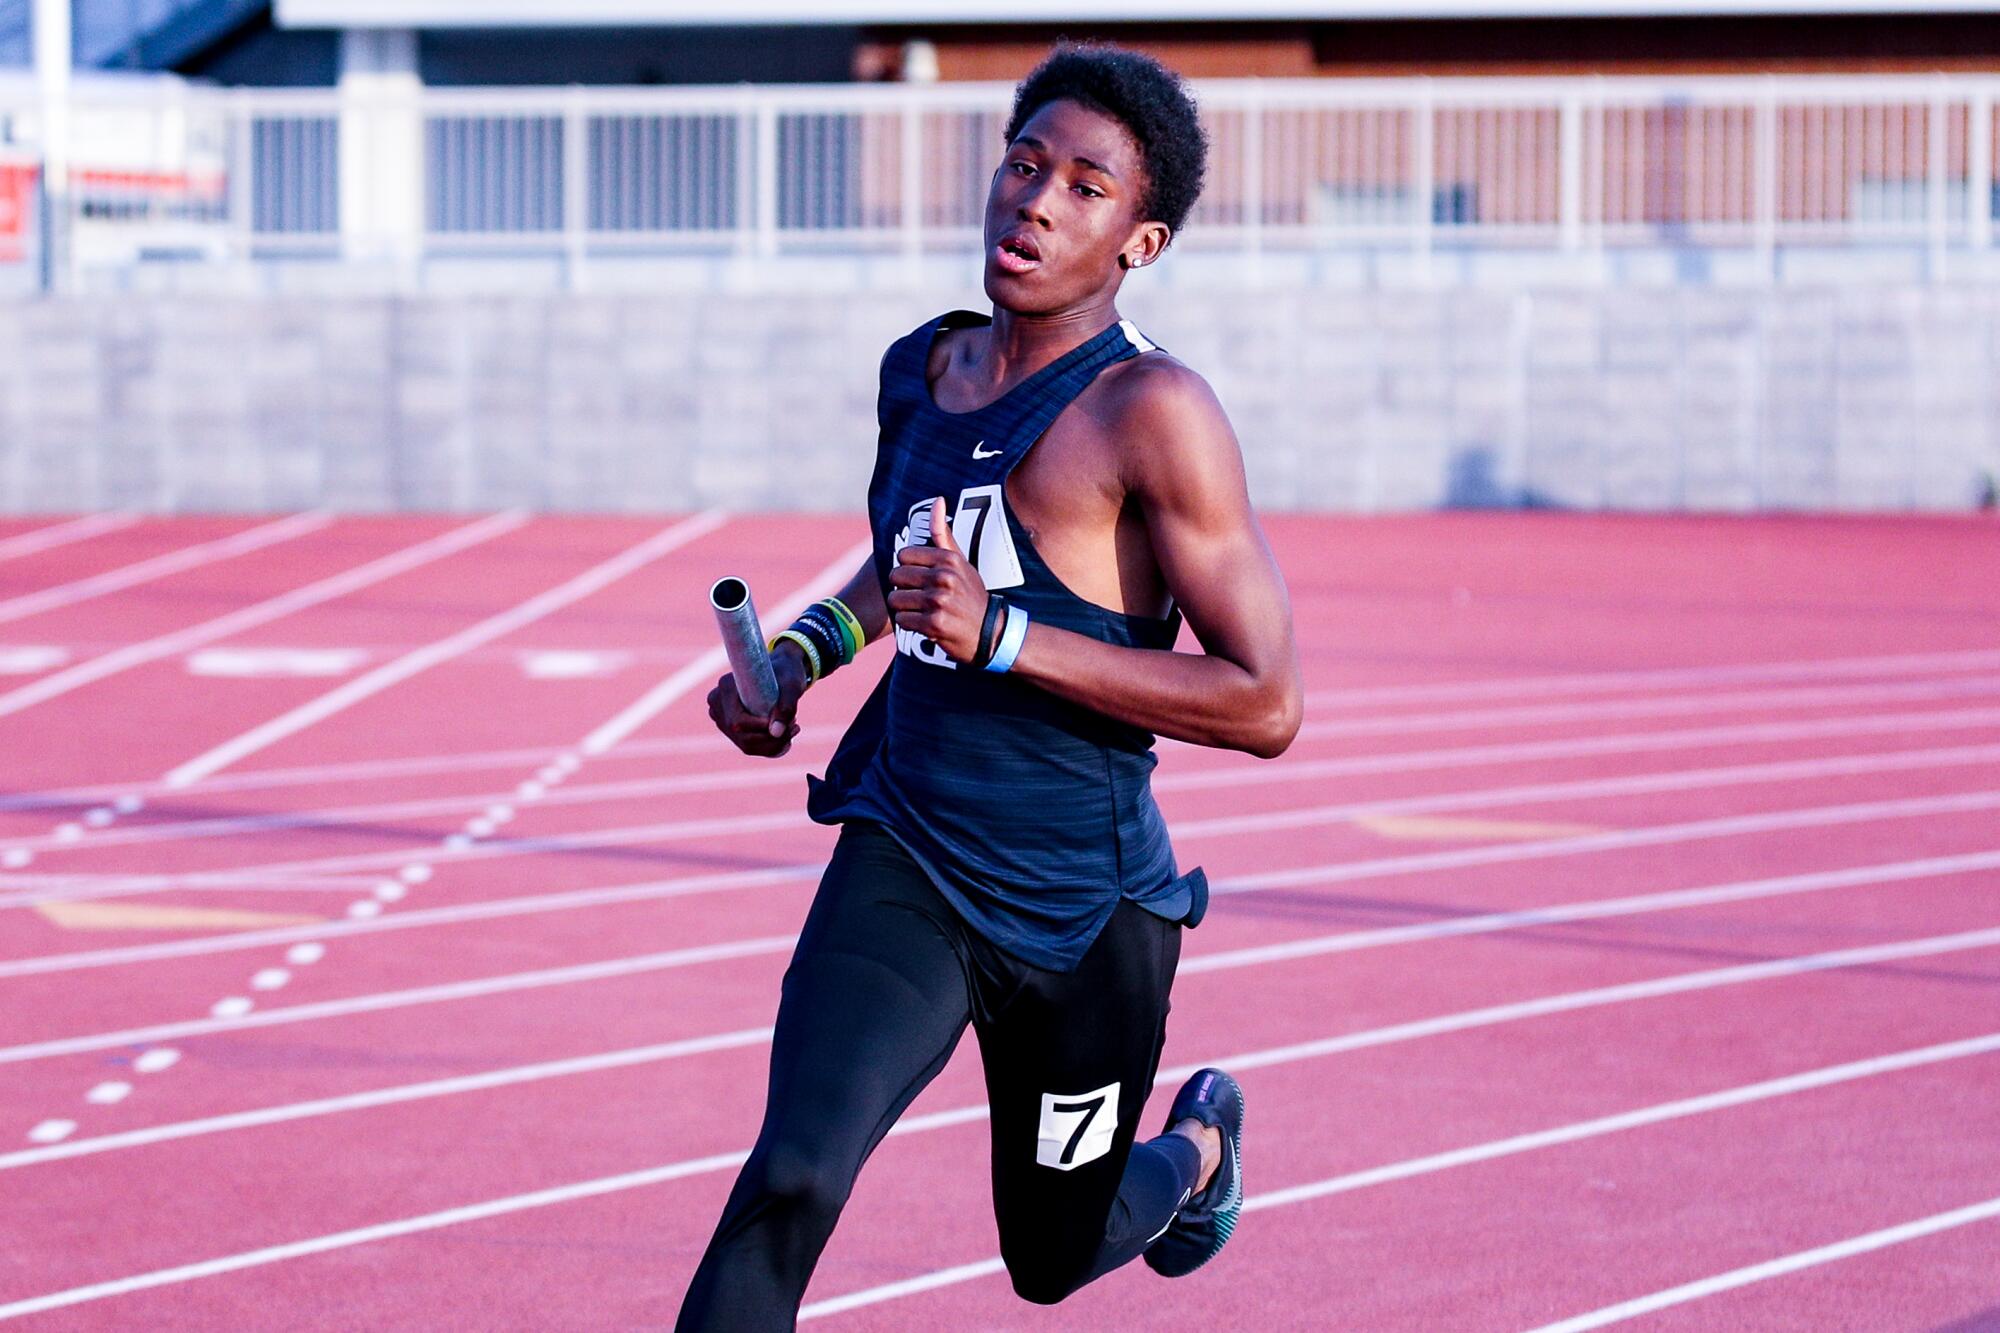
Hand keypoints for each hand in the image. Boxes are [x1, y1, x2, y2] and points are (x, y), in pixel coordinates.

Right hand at [706, 639, 811, 756]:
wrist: (781, 672)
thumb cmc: (786, 673)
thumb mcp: (792, 685)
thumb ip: (787, 706)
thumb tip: (776, 732)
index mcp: (726, 686)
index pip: (737, 721)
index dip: (762, 728)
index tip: (790, 721)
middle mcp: (717, 703)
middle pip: (741, 736)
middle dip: (771, 738)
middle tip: (795, 726)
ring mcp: (720, 717)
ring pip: (745, 744)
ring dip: (773, 744)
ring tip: (792, 728)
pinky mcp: (728, 728)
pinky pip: (748, 746)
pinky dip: (769, 746)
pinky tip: (785, 736)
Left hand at [888, 497, 988, 663]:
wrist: (990, 633)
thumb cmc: (971, 595)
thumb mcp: (961, 561)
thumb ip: (943, 533)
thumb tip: (937, 500)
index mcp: (948, 559)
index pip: (903, 555)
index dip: (908, 569)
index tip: (922, 579)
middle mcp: (944, 577)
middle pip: (895, 577)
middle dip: (903, 589)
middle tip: (921, 597)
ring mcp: (939, 601)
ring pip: (895, 599)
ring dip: (905, 608)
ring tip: (922, 611)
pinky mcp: (934, 624)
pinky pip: (902, 620)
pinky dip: (910, 625)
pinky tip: (925, 624)